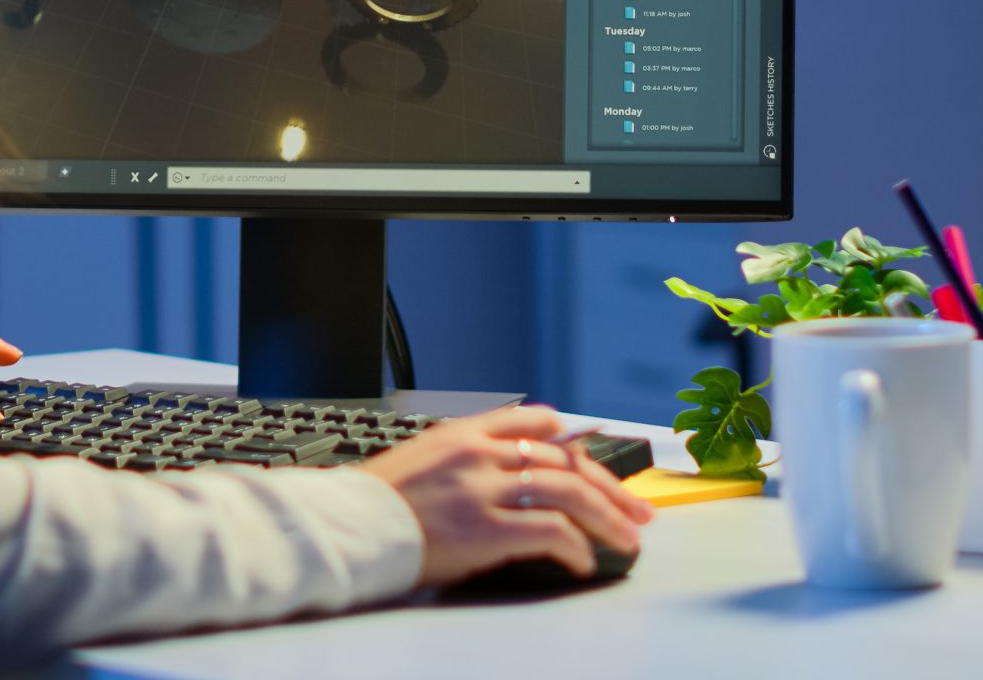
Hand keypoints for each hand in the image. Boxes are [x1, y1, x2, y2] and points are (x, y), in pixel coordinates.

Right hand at [359, 405, 654, 585]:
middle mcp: (480, 453)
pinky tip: (583, 561)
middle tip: (635, 509)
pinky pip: (551, 532)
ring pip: (569, 491)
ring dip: (606, 517)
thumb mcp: (420, 457)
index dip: (576, 446)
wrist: (348, 526)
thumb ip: (464, 457)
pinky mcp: (485, 529)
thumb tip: (506, 476)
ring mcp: (484, 489)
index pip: (539, 422)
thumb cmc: (376, 502)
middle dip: (609, 486)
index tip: (595, 467)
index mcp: (465, 432)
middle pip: (566, 458)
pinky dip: (576, 546)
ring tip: (625, 539)